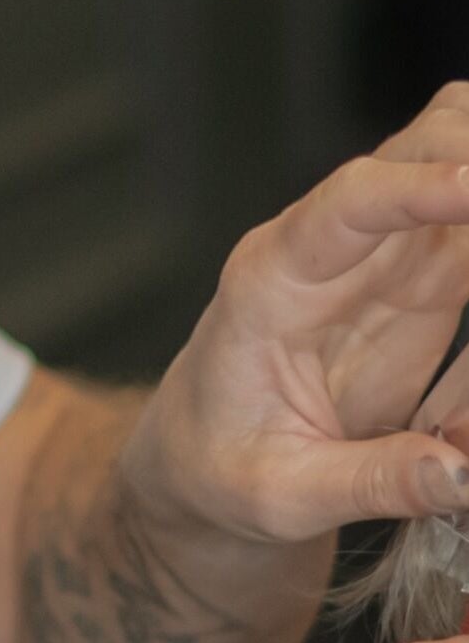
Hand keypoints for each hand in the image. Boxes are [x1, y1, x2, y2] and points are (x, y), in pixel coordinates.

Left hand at [125, 83, 468, 544]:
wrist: (199, 459)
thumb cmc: (219, 468)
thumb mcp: (279, 497)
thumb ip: (367, 482)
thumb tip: (461, 475)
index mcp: (271, 285)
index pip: (346, 205)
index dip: (418, 187)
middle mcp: (325, 247)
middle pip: (422, 145)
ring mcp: (380, 252)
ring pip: (458, 159)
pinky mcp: (424, 274)